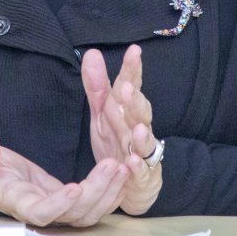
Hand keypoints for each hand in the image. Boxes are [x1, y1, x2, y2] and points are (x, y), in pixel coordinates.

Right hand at [0, 132, 128, 226]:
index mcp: (21, 204)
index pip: (42, 212)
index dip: (58, 204)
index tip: (73, 188)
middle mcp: (45, 213)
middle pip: (75, 214)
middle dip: (96, 191)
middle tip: (112, 165)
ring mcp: (61, 210)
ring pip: (90, 212)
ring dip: (108, 191)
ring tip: (121, 166)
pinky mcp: (72, 203)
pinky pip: (96, 205)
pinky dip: (111, 192)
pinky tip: (122, 171)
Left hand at [81, 44, 161, 214]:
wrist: (131, 185)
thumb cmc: (117, 143)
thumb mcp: (103, 114)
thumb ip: (98, 86)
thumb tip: (92, 52)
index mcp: (127, 112)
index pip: (131, 88)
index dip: (132, 71)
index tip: (134, 51)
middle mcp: (137, 129)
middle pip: (139, 114)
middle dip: (134, 102)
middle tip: (126, 89)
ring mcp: (142, 154)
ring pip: (144, 143)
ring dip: (142, 136)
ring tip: (138, 128)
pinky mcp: (143, 177)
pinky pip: (141, 172)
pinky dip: (138, 168)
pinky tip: (132, 162)